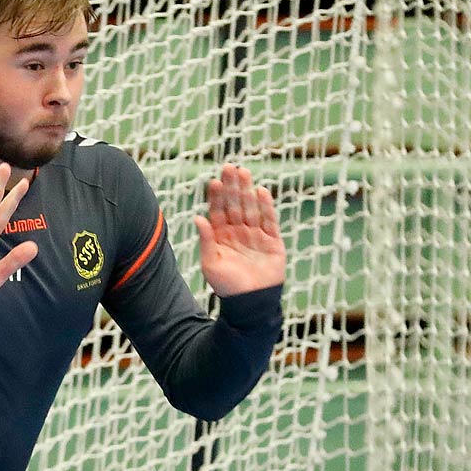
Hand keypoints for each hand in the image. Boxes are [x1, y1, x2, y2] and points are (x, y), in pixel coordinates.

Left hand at [194, 164, 284, 297]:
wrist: (251, 304)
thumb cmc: (227, 286)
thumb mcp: (210, 263)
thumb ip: (206, 240)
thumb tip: (198, 217)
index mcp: (221, 237)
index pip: (218, 211)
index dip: (217, 196)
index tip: (214, 182)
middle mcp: (238, 233)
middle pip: (235, 204)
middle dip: (232, 186)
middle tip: (229, 167)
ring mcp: (256, 236)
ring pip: (251, 208)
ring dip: (247, 190)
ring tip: (244, 172)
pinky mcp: (273, 241)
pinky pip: (269, 220)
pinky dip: (266, 206)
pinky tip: (261, 191)